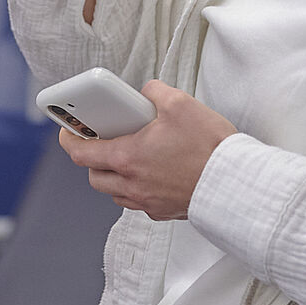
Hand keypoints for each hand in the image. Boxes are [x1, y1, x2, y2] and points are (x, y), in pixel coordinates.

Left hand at [57, 81, 235, 220]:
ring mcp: (149, 202)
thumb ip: (154, 92)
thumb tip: (146, 93)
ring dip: (114, 175)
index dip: (68, 140)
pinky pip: (139, 201)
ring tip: (128, 155)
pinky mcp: (166, 211)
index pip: (81, 153)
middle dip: (92, 159)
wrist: (238, 184)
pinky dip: (137, 187)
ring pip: (116, 193)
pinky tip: (152, 171)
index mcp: (128, 158)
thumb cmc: (211, 148)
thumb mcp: (180, 104)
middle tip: (102, 141)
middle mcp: (133, 185)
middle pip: (95, 177)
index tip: (67, 130)